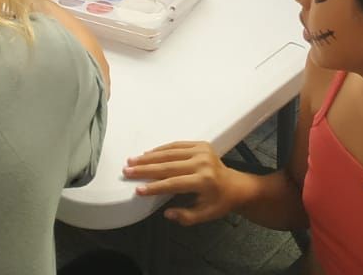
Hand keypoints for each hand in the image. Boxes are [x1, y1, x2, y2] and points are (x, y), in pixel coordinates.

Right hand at [124, 141, 242, 224]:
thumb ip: (185, 217)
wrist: (235, 185)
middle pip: (168, 165)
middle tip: (128, 170)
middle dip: (145, 169)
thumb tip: (167, 214)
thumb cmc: (219, 201)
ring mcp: (201, 151)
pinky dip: (161, 149)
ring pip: (170, 152)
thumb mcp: (204, 215)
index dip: (155, 187)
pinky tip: (148, 153)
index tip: (139, 189)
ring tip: (133, 160)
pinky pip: (177, 145)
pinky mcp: (200, 144)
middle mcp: (202, 163)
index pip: (174, 183)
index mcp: (204, 181)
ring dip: (149, 157)